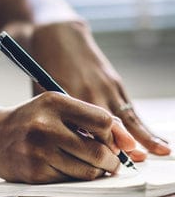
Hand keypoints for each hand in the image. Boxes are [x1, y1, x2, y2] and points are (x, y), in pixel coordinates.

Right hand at [0, 92, 135, 182]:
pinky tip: (62, 166)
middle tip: (107, 160)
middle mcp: (45, 124)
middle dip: (110, 160)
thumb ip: (88, 118)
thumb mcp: (53, 107)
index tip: (109, 140)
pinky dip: (73, 177)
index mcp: (53, 101)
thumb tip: (127, 141)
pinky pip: (71, 181)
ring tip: (84, 163)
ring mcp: (39, 150)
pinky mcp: (36, 172)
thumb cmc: (29, 120)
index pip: (102, 120)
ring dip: (94, 171)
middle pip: (99, 150)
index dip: (113, 134)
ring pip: (88, 171)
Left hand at [28, 21, 170, 158]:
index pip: (81, 125)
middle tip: (128, 164)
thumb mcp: (41, 89)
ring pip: (124, 115)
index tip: (99, 162)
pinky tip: (154, 140)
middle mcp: (89, 90)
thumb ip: (54, 114)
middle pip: (106, 122)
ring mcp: (104, 85)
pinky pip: (129, 107)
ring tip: (155, 152)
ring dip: (139, 136)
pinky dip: (141, 125)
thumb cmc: (43, 66)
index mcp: (67, 93)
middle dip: (116, 144)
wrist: (56, 33)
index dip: (91, 145)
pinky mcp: (113, 81)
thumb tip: (66, 143)